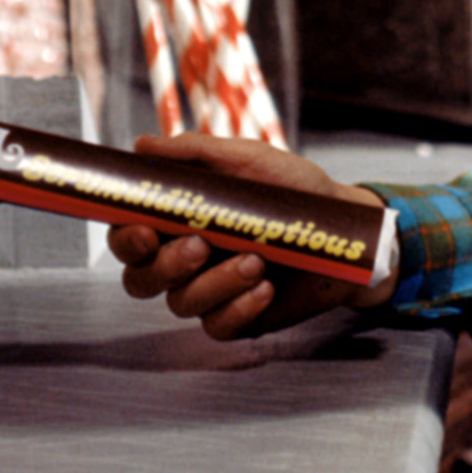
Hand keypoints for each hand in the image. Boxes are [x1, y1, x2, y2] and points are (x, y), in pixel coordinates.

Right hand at [108, 133, 395, 340]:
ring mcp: (210, 291)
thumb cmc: (294, 189)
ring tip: (255, 260)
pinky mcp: (238, 318)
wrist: (347, 228)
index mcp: (178, 220)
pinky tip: (264, 287)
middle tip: (201, 245)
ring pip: (181, 303)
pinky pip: (217, 326)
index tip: (144, 231)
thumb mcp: (248, 160)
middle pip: (141, 279)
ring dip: (214, 283)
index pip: (128, 236)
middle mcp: (186, 259)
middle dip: (165, 265)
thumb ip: (194, 153)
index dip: (124, 239)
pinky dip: (238, 307)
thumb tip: (141, 146)